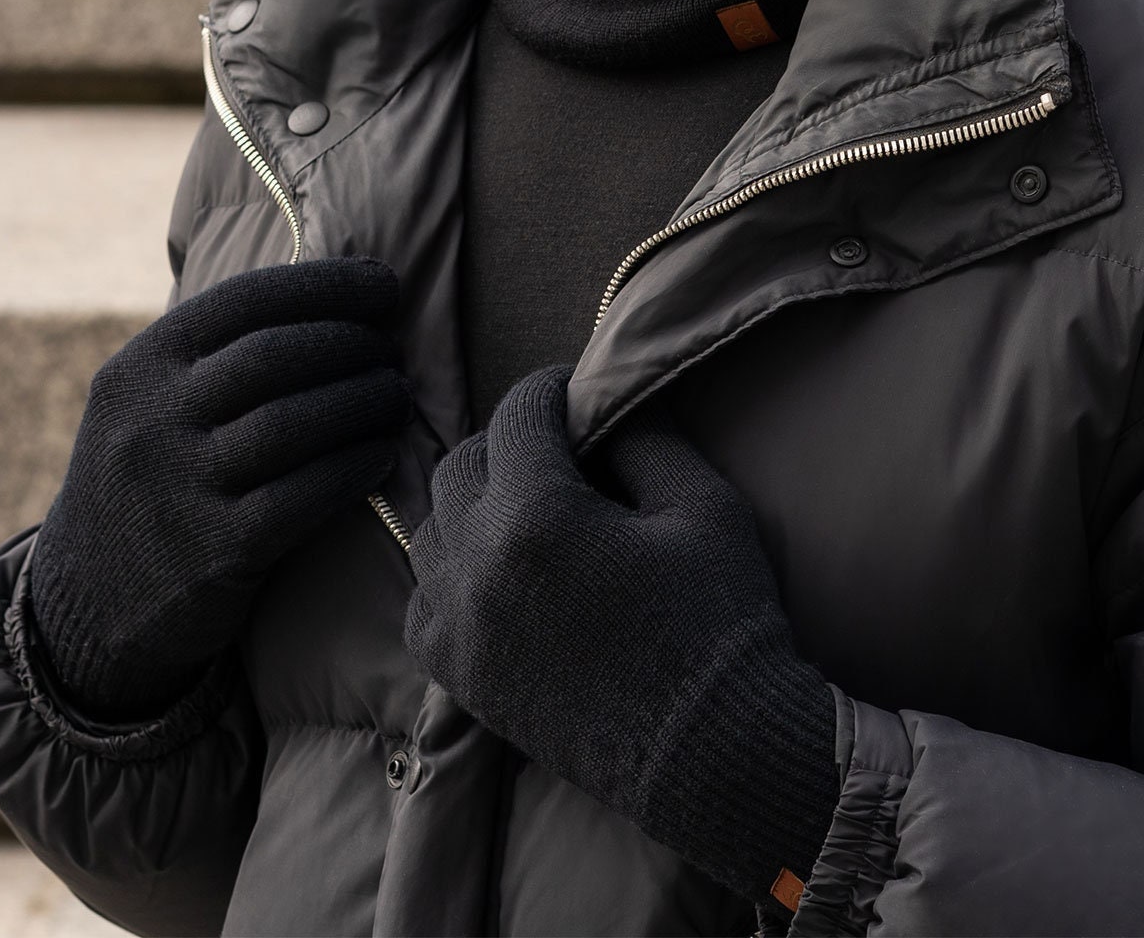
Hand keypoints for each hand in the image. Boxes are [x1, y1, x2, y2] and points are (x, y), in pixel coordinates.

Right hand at [28, 257, 411, 717]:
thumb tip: (336, 296)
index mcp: (140, 367)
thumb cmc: (149, 481)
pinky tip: (381, 455)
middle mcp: (151, 421)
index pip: (246, 299)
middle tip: (394, 352)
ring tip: (396, 397)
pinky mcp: (214, 555)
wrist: (83, 609)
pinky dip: (354, 467)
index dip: (329, 285)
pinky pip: (303, 496)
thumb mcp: (146, 403)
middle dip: (354, 343)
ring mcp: (178, 489)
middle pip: (277, 356)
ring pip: (295, 422)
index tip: (385, 285)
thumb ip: (214, 354)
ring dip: (366, 401)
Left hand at [406, 367, 836, 904]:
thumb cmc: (719, 622)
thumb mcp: (702, 504)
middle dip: (506, 441)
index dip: (550, 389)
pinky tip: (500, 573)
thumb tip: (606, 409)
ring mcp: (460, 629)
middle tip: (558, 445)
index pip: (517, 415)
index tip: (575, 389)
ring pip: (431, 530)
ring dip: (473, 503)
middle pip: (459, 465)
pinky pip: (424, 602)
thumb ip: (646, 439)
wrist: (714, 753)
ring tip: (529, 504)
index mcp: (536, 517)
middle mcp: (477, 568)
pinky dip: (450, 574)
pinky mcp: (461, 678)